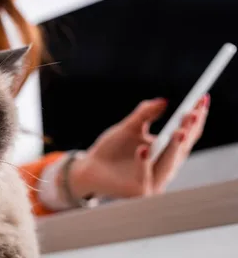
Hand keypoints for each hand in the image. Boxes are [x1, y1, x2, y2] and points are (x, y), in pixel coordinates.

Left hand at [69, 95, 209, 198]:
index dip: (196, 118)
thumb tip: (163, 101)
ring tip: (179, 130)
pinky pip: (143, 175)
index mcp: (167, 153)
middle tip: (193, 114)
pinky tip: (142, 149)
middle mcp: (165, 168)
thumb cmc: (111, 149)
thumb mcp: (128, 127)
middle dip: (189, 131)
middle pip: (182, 149)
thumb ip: (145, 114)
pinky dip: (143, 162)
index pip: (186, 135)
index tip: (201, 100)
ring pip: (168, 164)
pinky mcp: (139, 190)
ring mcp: (154, 181)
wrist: (89, 169)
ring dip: (174, 147)